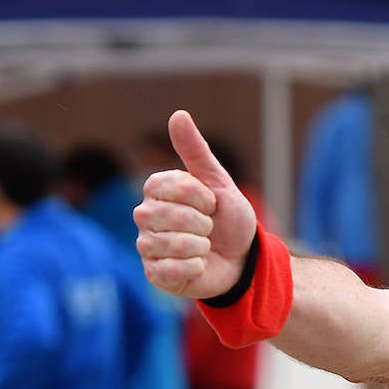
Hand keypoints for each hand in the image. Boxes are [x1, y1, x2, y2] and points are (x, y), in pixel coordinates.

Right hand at [133, 110, 257, 298]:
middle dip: (202, 223)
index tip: (211, 203)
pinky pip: (170, 269)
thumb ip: (196, 151)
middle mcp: (145, 216)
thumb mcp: (219, 183)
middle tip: (209, 228)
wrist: (243, 260)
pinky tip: (200, 265)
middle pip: (168, 215)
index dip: (199, 196)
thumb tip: (178, 115)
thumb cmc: (229, 220)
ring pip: (170, 243)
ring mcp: (148, 246)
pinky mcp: (155, 274)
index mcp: (157, 191)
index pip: (171, 186)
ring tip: (206, 247)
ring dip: (200, 246)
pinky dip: (195, 267)